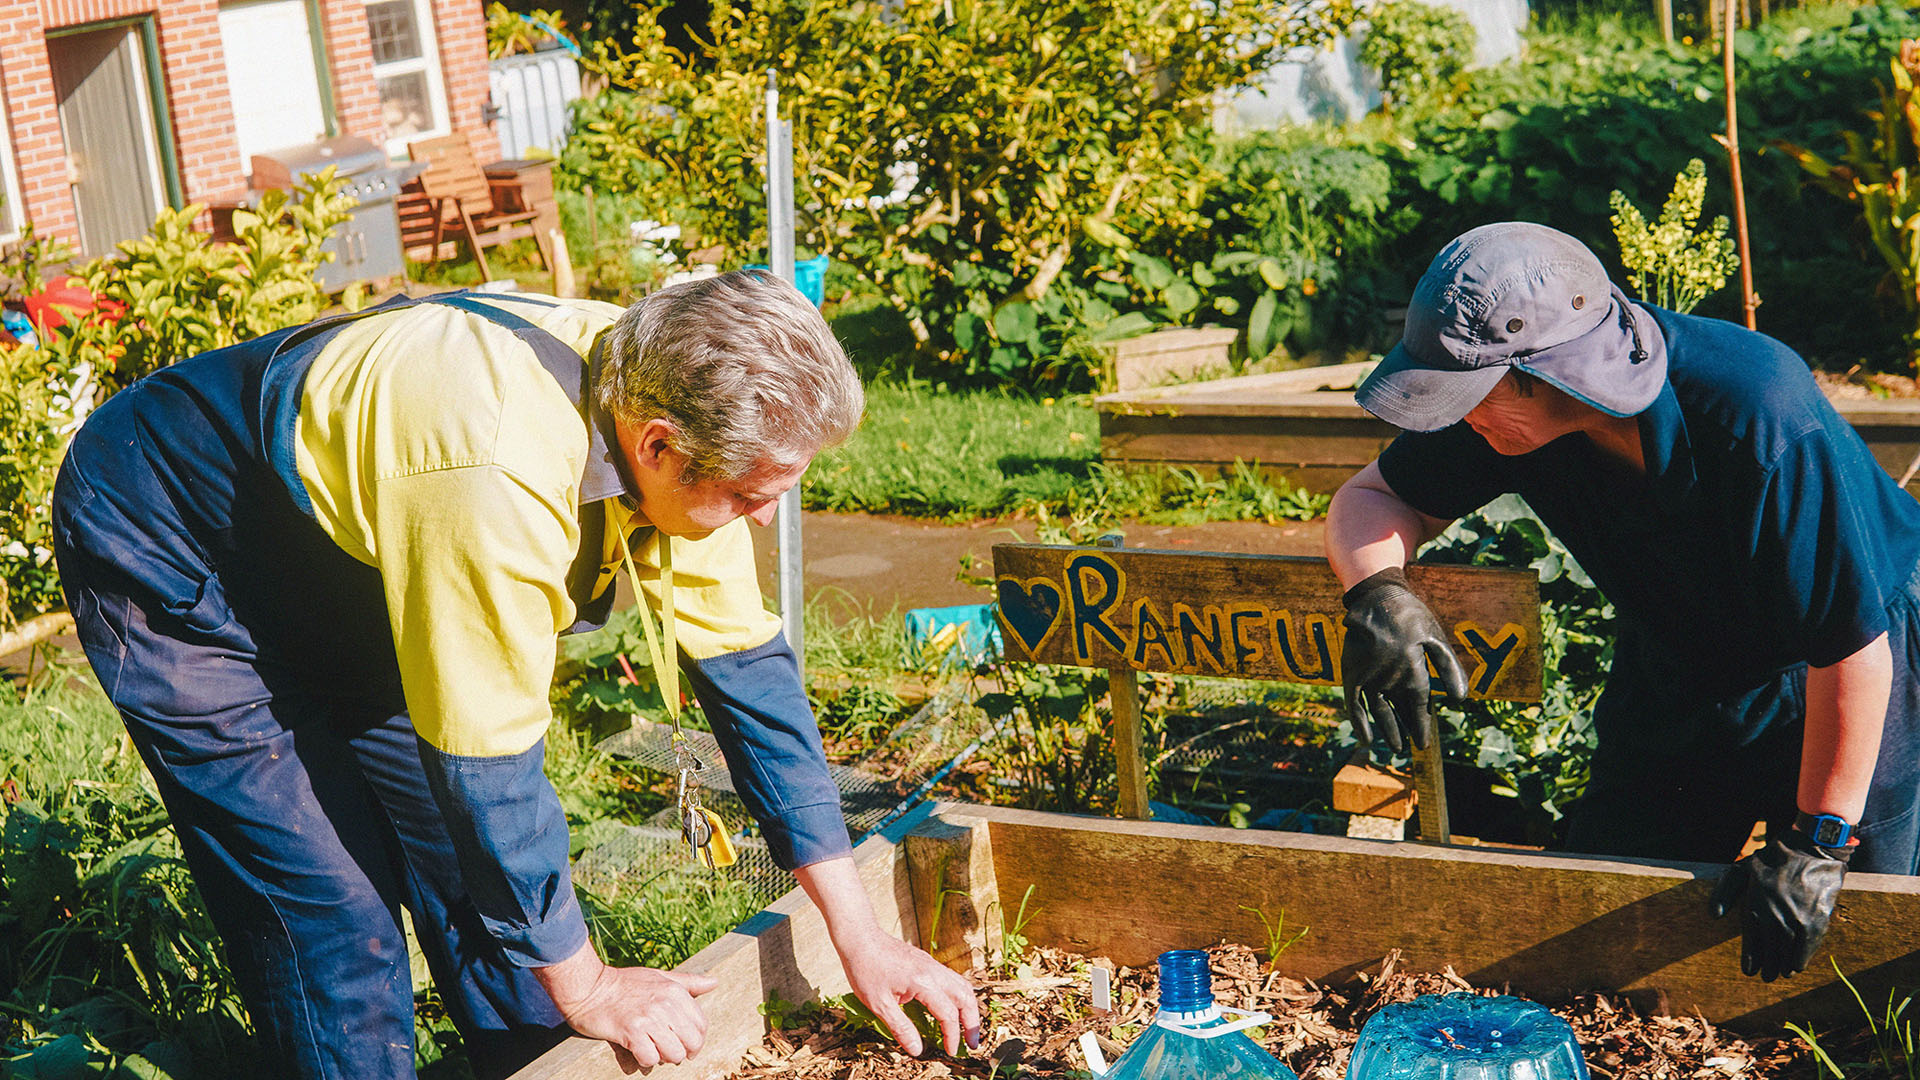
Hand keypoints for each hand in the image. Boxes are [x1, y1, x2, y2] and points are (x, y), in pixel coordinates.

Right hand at [534, 942, 719, 1068]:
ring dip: (663, 1057)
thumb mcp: (660, 976)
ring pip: (674, 1054)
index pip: (701, 1025)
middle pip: (691, 1043)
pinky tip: (637, 1050)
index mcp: (675, 991)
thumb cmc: (625, 983)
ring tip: (652, 1048)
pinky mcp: (630, 1032)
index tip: (685, 1044)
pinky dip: (645, 1060)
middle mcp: (665, 1004)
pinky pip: (650, 1058)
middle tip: (667, 1049)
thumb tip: (714, 982)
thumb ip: (688, 982)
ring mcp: (648, 1019)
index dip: (696, 1040)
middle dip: (682, 1051)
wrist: (589, 987)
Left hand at [837, 929, 981, 1057]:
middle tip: (972, 1043)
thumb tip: (917, 1050)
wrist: (860, 938)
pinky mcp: (927, 963)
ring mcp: (932, 965)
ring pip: (963, 986)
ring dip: (968, 1008)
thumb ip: (901, 1028)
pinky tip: (951, 1008)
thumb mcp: (879, 1004)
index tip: (949, 1052)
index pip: (948, 1014)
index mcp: (923, 983)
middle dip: (972, 1022)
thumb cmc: (866, 969)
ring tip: (967, 1028)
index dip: (952, 1036)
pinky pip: (952, 979)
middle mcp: (933, 971)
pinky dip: (959, 996)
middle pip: (966, 997)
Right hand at [1339, 567, 1468, 752]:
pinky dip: (1359, 722)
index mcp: (1413, 671)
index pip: (1419, 707)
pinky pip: (1354, 704)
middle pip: (1399, 711)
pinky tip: (1366, 738)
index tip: (1423, 743)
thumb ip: (1448, 668)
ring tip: (1394, 746)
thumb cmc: (1409, 616)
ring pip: (1379, 711)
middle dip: (1405, 730)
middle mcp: (1391, 679)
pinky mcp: (1352, 673)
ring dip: (1387, 730)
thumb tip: (1460, 700)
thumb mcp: (1434, 636)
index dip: (1421, 726)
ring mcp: (1369, 677)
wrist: (1374, 597)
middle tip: (1409, 748)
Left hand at [1710, 828, 1851, 980]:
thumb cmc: (1770, 861)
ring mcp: (1797, 920)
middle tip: (1765, 977)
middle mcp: (1775, 916)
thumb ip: (1724, 893)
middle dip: (1767, 967)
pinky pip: (1807, 948)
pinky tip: (1796, 966)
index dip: (1751, 960)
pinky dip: (1801, 959)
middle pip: (1770, 952)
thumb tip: (1713, 916)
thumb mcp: (1740, 870)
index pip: (1752, 943)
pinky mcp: (1817, 921)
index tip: (1749, 971)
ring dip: (1783, 967)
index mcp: (1754, 906)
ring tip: (1780, 974)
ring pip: (1788, 953)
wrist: (1810, 851)